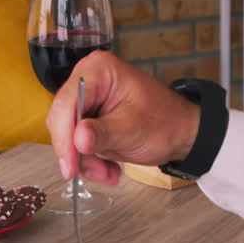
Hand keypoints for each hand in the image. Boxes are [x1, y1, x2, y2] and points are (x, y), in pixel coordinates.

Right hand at [46, 50, 201, 184]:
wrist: (181, 133)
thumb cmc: (165, 122)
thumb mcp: (133, 129)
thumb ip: (103, 133)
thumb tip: (78, 139)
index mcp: (98, 70)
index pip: (66, 103)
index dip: (64, 136)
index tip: (68, 164)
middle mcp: (88, 80)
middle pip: (62, 120)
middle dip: (77, 152)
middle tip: (96, 172)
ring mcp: (87, 99)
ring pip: (68, 136)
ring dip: (86, 160)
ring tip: (110, 172)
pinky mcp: (89, 118)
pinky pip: (76, 143)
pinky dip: (90, 160)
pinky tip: (109, 168)